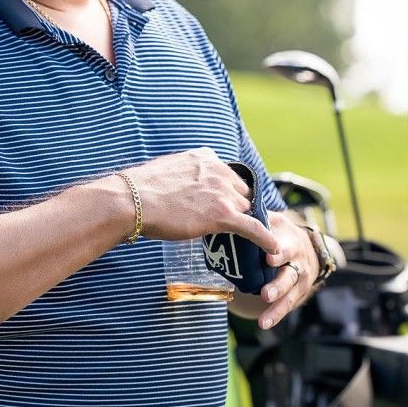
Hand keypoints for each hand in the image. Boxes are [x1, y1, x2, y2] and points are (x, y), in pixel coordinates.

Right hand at [118, 148, 278, 255]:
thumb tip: (183, 186)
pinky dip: (265, 238)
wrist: (134, 200)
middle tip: (235, 225)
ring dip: (246, 222)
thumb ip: (185, 174)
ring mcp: (222, 192)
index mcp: (205, 158)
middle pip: (241, 192)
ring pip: (245, 209)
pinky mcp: (223, 214)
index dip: (230, 192)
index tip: (228, 203)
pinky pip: (252, 227)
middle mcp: (219, 171)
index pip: (228, 175)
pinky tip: (273, 249)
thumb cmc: (141, 190)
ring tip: (251, 238)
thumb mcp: (168, 170)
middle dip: (239, 207)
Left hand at [255, 210, 320, 329]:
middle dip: (277, 286)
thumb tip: (235, 208)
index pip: (286, 248)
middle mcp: (298, 264)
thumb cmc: (284, 233)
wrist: (309, 248)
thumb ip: (260, 219)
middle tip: (265, 294)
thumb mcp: (277, 221)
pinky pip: (287, 306)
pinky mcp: (297, 294)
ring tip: (264, 320)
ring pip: (289, 296)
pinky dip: (276, 315)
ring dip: (276, 308)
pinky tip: (264, 323)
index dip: (279, 252)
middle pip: (289, 276)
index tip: (269, 258)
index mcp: (292, 244)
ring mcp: (299, 281)